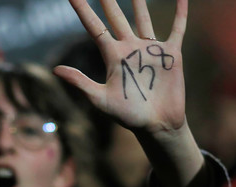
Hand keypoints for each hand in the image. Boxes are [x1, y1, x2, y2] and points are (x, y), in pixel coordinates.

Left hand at [55, 0, 187, 135]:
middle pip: (116, 17)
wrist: (156, 125)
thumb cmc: (127, 115)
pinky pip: (177, 29)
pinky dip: (180, 13)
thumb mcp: (100, 98)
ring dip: (139, 1)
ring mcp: (149, 49)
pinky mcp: (170, 54)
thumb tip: (55, 70)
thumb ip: (80, 82)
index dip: (83, 10)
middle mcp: (129, 48)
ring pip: (143, 18)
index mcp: (112, 56)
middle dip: (108, 0)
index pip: (94, 27)